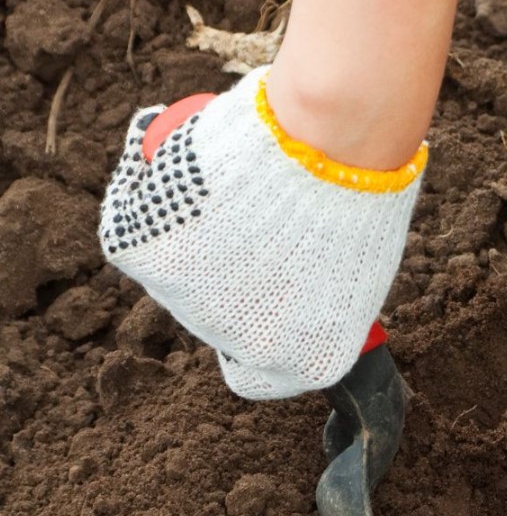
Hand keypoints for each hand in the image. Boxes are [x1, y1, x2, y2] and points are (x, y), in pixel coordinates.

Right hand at [99, 66, 425, 399]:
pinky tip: (190, 156)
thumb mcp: (360, 264)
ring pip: (178, 265)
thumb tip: (297, 288)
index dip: (261, 326)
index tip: (268, 288)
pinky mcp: (142, 256)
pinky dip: (150, 185)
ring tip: (239, 175)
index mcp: (308, 361)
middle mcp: (244, 348)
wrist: (326, 142)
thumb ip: (319, 293)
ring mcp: (187, 304)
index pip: (262, 372)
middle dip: (229, 269)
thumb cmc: (360, 189)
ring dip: (194, 227)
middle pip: (219, 315)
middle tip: (259, 207)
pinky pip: (137, 220)